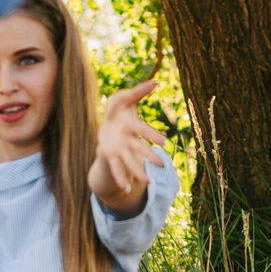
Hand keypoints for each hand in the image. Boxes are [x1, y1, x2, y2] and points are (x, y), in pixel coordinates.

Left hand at [89, 79, 167, 212]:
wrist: (107, 126)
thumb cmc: (117, 110)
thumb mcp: (123, 98)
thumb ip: (139, 91)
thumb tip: (157, 82)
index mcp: (132, 125)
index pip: (142, 130)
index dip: (152, 135)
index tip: (163, 142)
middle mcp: (129, 139)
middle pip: (139, 148)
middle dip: (149, 155)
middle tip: (161, 165)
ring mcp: (121, 150)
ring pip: (129, 161)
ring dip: (138, 171)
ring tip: (147, 182)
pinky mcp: (111, 156)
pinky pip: (116, 168)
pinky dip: (120, 178)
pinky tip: (125, 189)